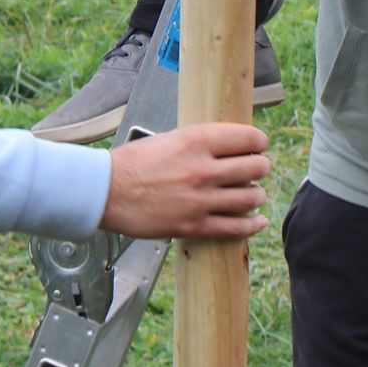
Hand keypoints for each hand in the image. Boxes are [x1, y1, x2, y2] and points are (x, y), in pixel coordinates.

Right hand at [99, 121, 269, 240]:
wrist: (106, 191)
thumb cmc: (133, 163)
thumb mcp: (171, 138)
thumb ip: (201, 143)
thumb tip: (229, 147)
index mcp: (197, 140)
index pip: (248, 138)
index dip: (259, 141)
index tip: (259, 145)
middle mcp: (203, 169)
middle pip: (255, 167)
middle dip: (261, 167)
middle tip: (258, 168)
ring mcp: (200, 199)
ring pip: (250, 197)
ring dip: (257, 195)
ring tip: (254, 194)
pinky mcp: (194, 225)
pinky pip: (235, 228)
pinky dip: (252, 224)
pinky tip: (257, 220)